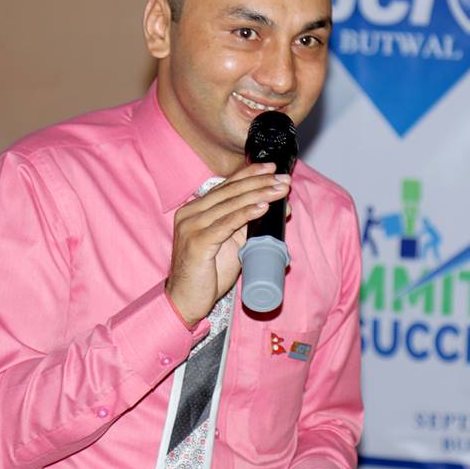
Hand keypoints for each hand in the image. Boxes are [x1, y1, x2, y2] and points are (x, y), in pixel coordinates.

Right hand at [166, 162, 290, 326]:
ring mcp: (191, 226)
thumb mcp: (231, 243)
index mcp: (195, 209)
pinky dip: (246, 214)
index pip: (226, 186)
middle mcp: (190, 213)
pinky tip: (262, 207)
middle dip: (260, 182)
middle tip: (283, 179)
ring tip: (279, 190)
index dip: (249, 175)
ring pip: (231, 204)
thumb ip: (248, 224)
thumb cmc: (208, 273)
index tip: (272, 168)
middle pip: (230, 192)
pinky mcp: (197, 242)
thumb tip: (277, 207)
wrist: (186, 300)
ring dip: (259, 195)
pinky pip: (226, 224)